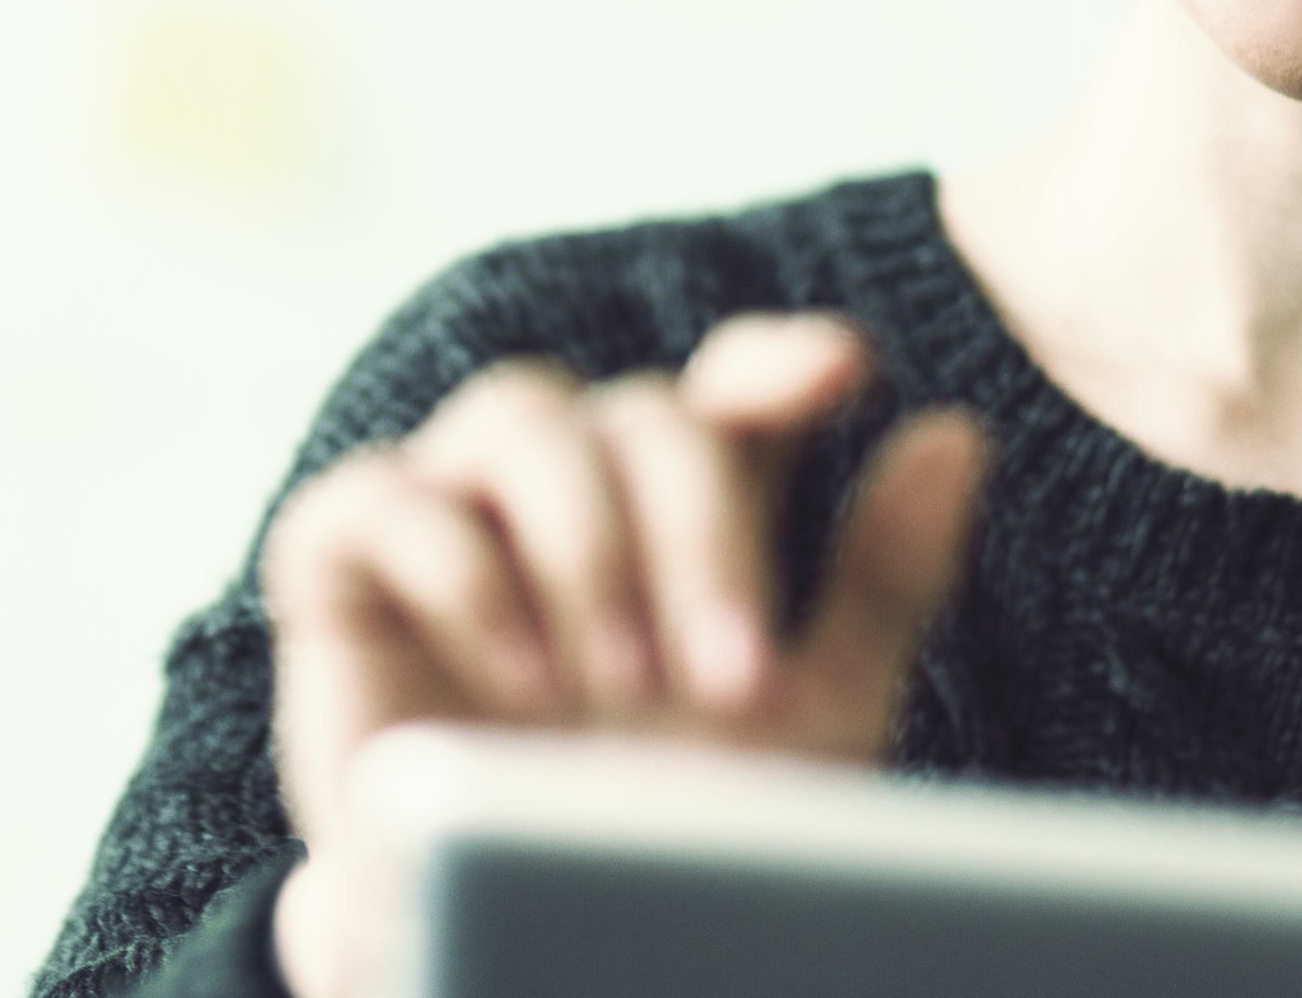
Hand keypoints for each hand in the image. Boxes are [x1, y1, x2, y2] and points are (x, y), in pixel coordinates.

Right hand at [256, 312, 985, 996]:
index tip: (841, 371)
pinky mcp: (340, 567)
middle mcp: (571, 490)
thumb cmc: (670, 833)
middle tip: (729, 680)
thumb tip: (962, 432)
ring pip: (516, 412)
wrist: (537, 946)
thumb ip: (882, 578)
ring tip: (618, 681)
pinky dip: (456, 567)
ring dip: (584, 536)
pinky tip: (520, 673)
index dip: (776, 361)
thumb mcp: (813, 718)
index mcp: (682, 509)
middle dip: (700, 532)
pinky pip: (378, 496)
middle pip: (641, 411)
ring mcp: (453, 515)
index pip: (728, 388)